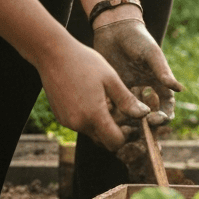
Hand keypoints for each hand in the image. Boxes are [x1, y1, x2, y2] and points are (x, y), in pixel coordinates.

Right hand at [36, 39, 154, 152]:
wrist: (53, 55)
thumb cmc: (85, 63)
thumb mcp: (111, 79)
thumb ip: (127, 100)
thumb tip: (145, 114)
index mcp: (94, 115)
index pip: (114, 143)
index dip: (126, 137)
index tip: (133, 124)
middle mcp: (78, 124)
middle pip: (103, 140)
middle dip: (115, 132)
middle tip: (124, 113)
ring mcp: (67, 122)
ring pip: (92, 132)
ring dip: (103, 124)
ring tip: (108, 102)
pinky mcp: (61, 117)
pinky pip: (80, 124)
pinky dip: (90, 119)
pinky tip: (94, 99)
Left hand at [91, 18, 181, 125]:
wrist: (114, 29)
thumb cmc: (138, 39)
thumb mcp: (151, 54)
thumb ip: (163, 71)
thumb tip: (179, 89)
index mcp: (158, 82)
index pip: (167, 105)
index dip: (164, 116)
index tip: (155, 120)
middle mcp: (144, 89)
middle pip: (149, 115)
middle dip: (147, 126)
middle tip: (139, 131)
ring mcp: (127, 90)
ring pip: (130, 114)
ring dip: (128, 123)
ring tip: (121, 128)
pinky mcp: (111, 89)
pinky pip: (112, 107)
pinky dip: (111, 113)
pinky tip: (107, 116)